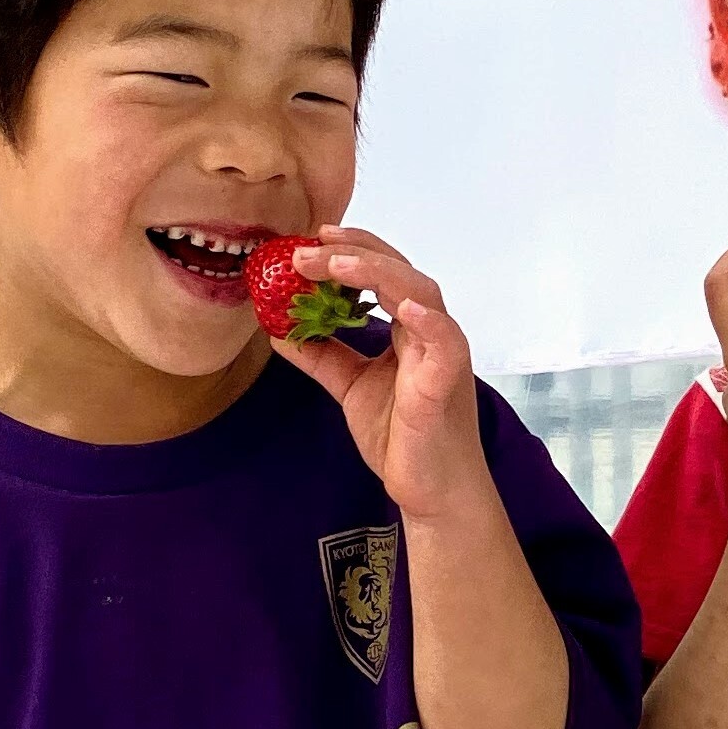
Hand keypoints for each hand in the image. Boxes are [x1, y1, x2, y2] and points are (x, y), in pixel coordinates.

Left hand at [275, 228, 492, 524]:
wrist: (429, 490)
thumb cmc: (402, 439)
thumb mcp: (350, 386)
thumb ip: (322, 355)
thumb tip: (280, 329)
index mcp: (410, 330)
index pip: (384, 273)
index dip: (351, 249)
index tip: (311, 238)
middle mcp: (429, 332)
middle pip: (399, 271)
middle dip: (353, 252)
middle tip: (305, 249)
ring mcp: (442, 353)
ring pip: (419, 292)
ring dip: (378, 272)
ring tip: (335, 264)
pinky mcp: (447, 381)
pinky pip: (444, 341)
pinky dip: (427, 319)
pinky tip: (401, 307)